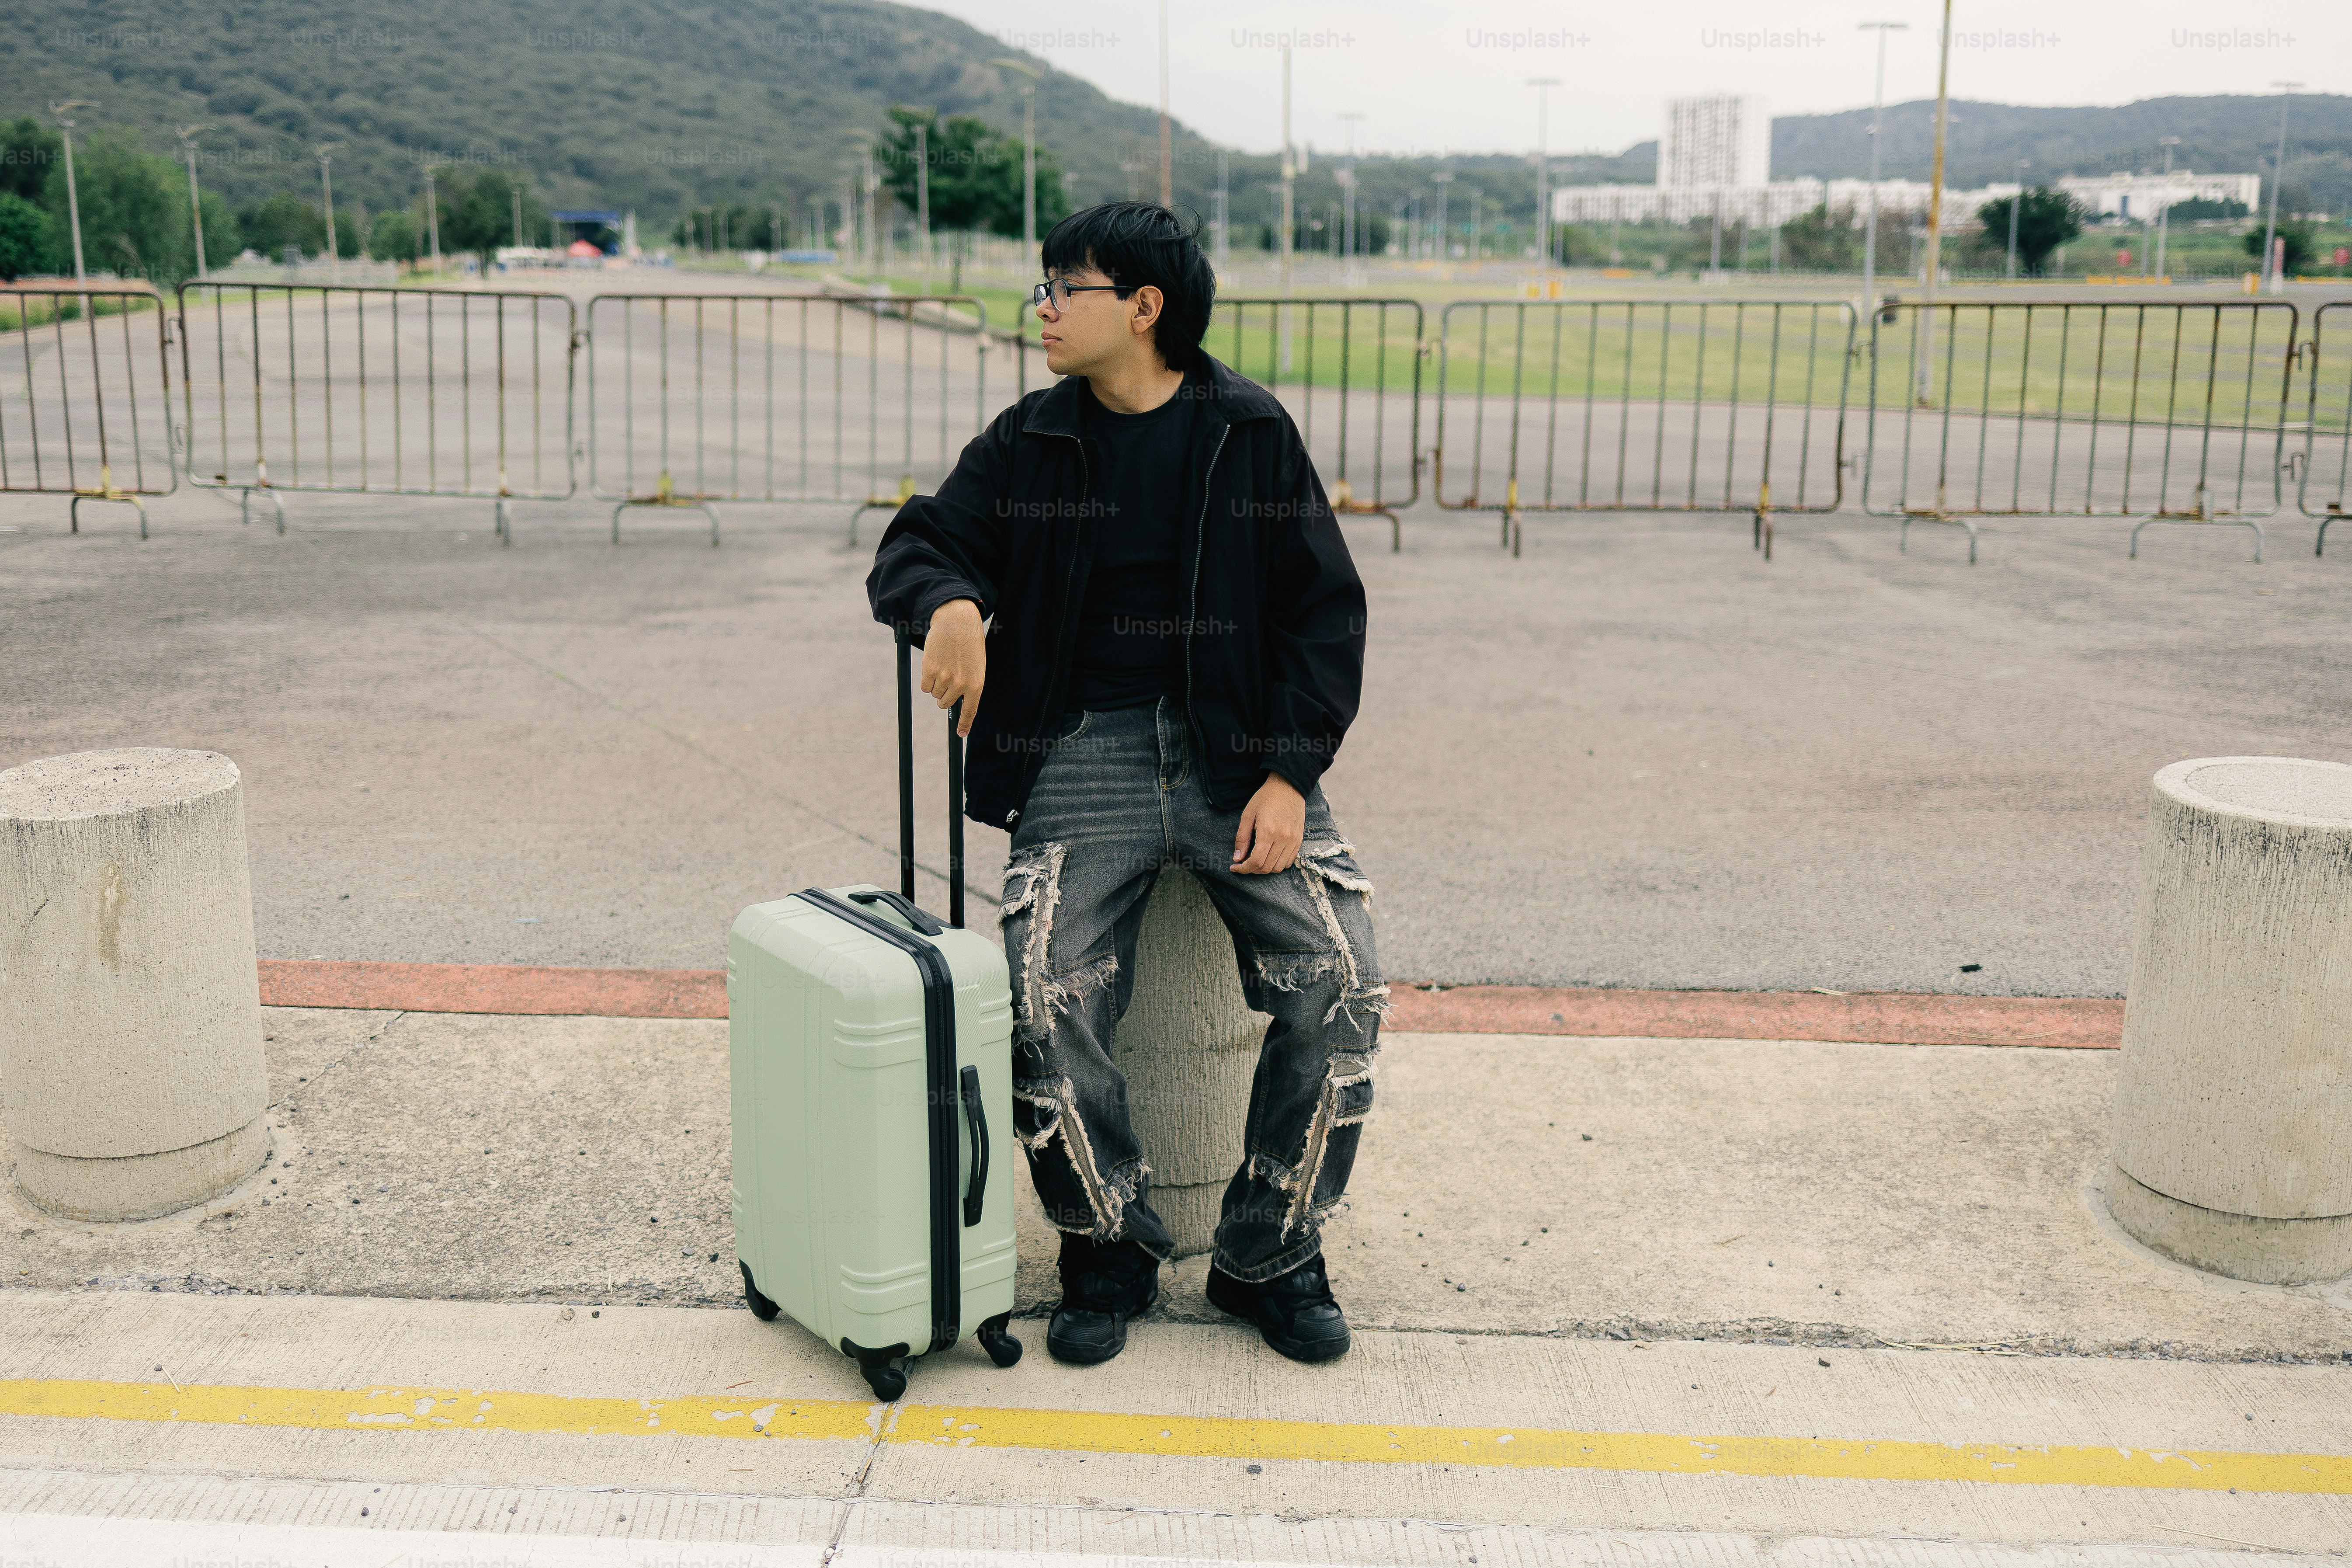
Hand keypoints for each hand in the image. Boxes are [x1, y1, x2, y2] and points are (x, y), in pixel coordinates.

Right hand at [921, 599, 985, 737]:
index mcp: (976, 684)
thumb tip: (956, 703)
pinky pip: (925, 687)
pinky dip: (927, 679)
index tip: (961, 734)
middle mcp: (961, 684)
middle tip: (948, 678)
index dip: (964, 724)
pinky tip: (934, 665)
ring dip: (936, 684)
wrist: (957, 622)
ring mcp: (945, 678)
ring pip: (934, 694)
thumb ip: (969, 685)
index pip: (970, 711)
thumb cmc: (969, 644)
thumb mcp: (976, 666)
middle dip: (944, 695)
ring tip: (944, 666)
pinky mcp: (930, 670)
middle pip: (945, 703)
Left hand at [1231, 772, 1305, 873]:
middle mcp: (1283, 838)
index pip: (1256, 861)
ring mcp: (1293, 840)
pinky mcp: (1299, 840)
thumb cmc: (1266, 798)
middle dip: (1252, 870)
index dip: (1243, 869)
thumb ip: (1242, 838)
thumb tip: (1237, 857)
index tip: (1235, 867)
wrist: (1288, 786)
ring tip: (1256, 861)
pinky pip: (1288, 861)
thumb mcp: (1248, 814)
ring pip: (1278, 868)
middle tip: (1243, 863)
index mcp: (1268, 832)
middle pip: (1266, 867)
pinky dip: (1277, 864)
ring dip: (1265, 869)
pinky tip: (1269, 856)